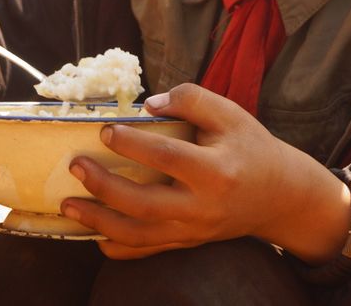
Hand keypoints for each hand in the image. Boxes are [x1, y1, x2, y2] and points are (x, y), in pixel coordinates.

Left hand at [61, 83, 350, 262]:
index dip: (133, 144)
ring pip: (139, 234)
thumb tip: (149, 105)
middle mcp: (203, 207)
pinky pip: (147, 251)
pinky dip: (117, 247)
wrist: (280, 195)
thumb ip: (192, 99)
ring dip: (99, 221)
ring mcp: (194, 230)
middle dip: (104, 187)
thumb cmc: (252, 147)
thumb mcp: (231, 114)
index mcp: (216, 171)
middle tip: (76, 166)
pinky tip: (94, 234)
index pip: (167, 157)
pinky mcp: (189, 242)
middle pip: (144, 203)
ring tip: (69, 204)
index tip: (105, 131)